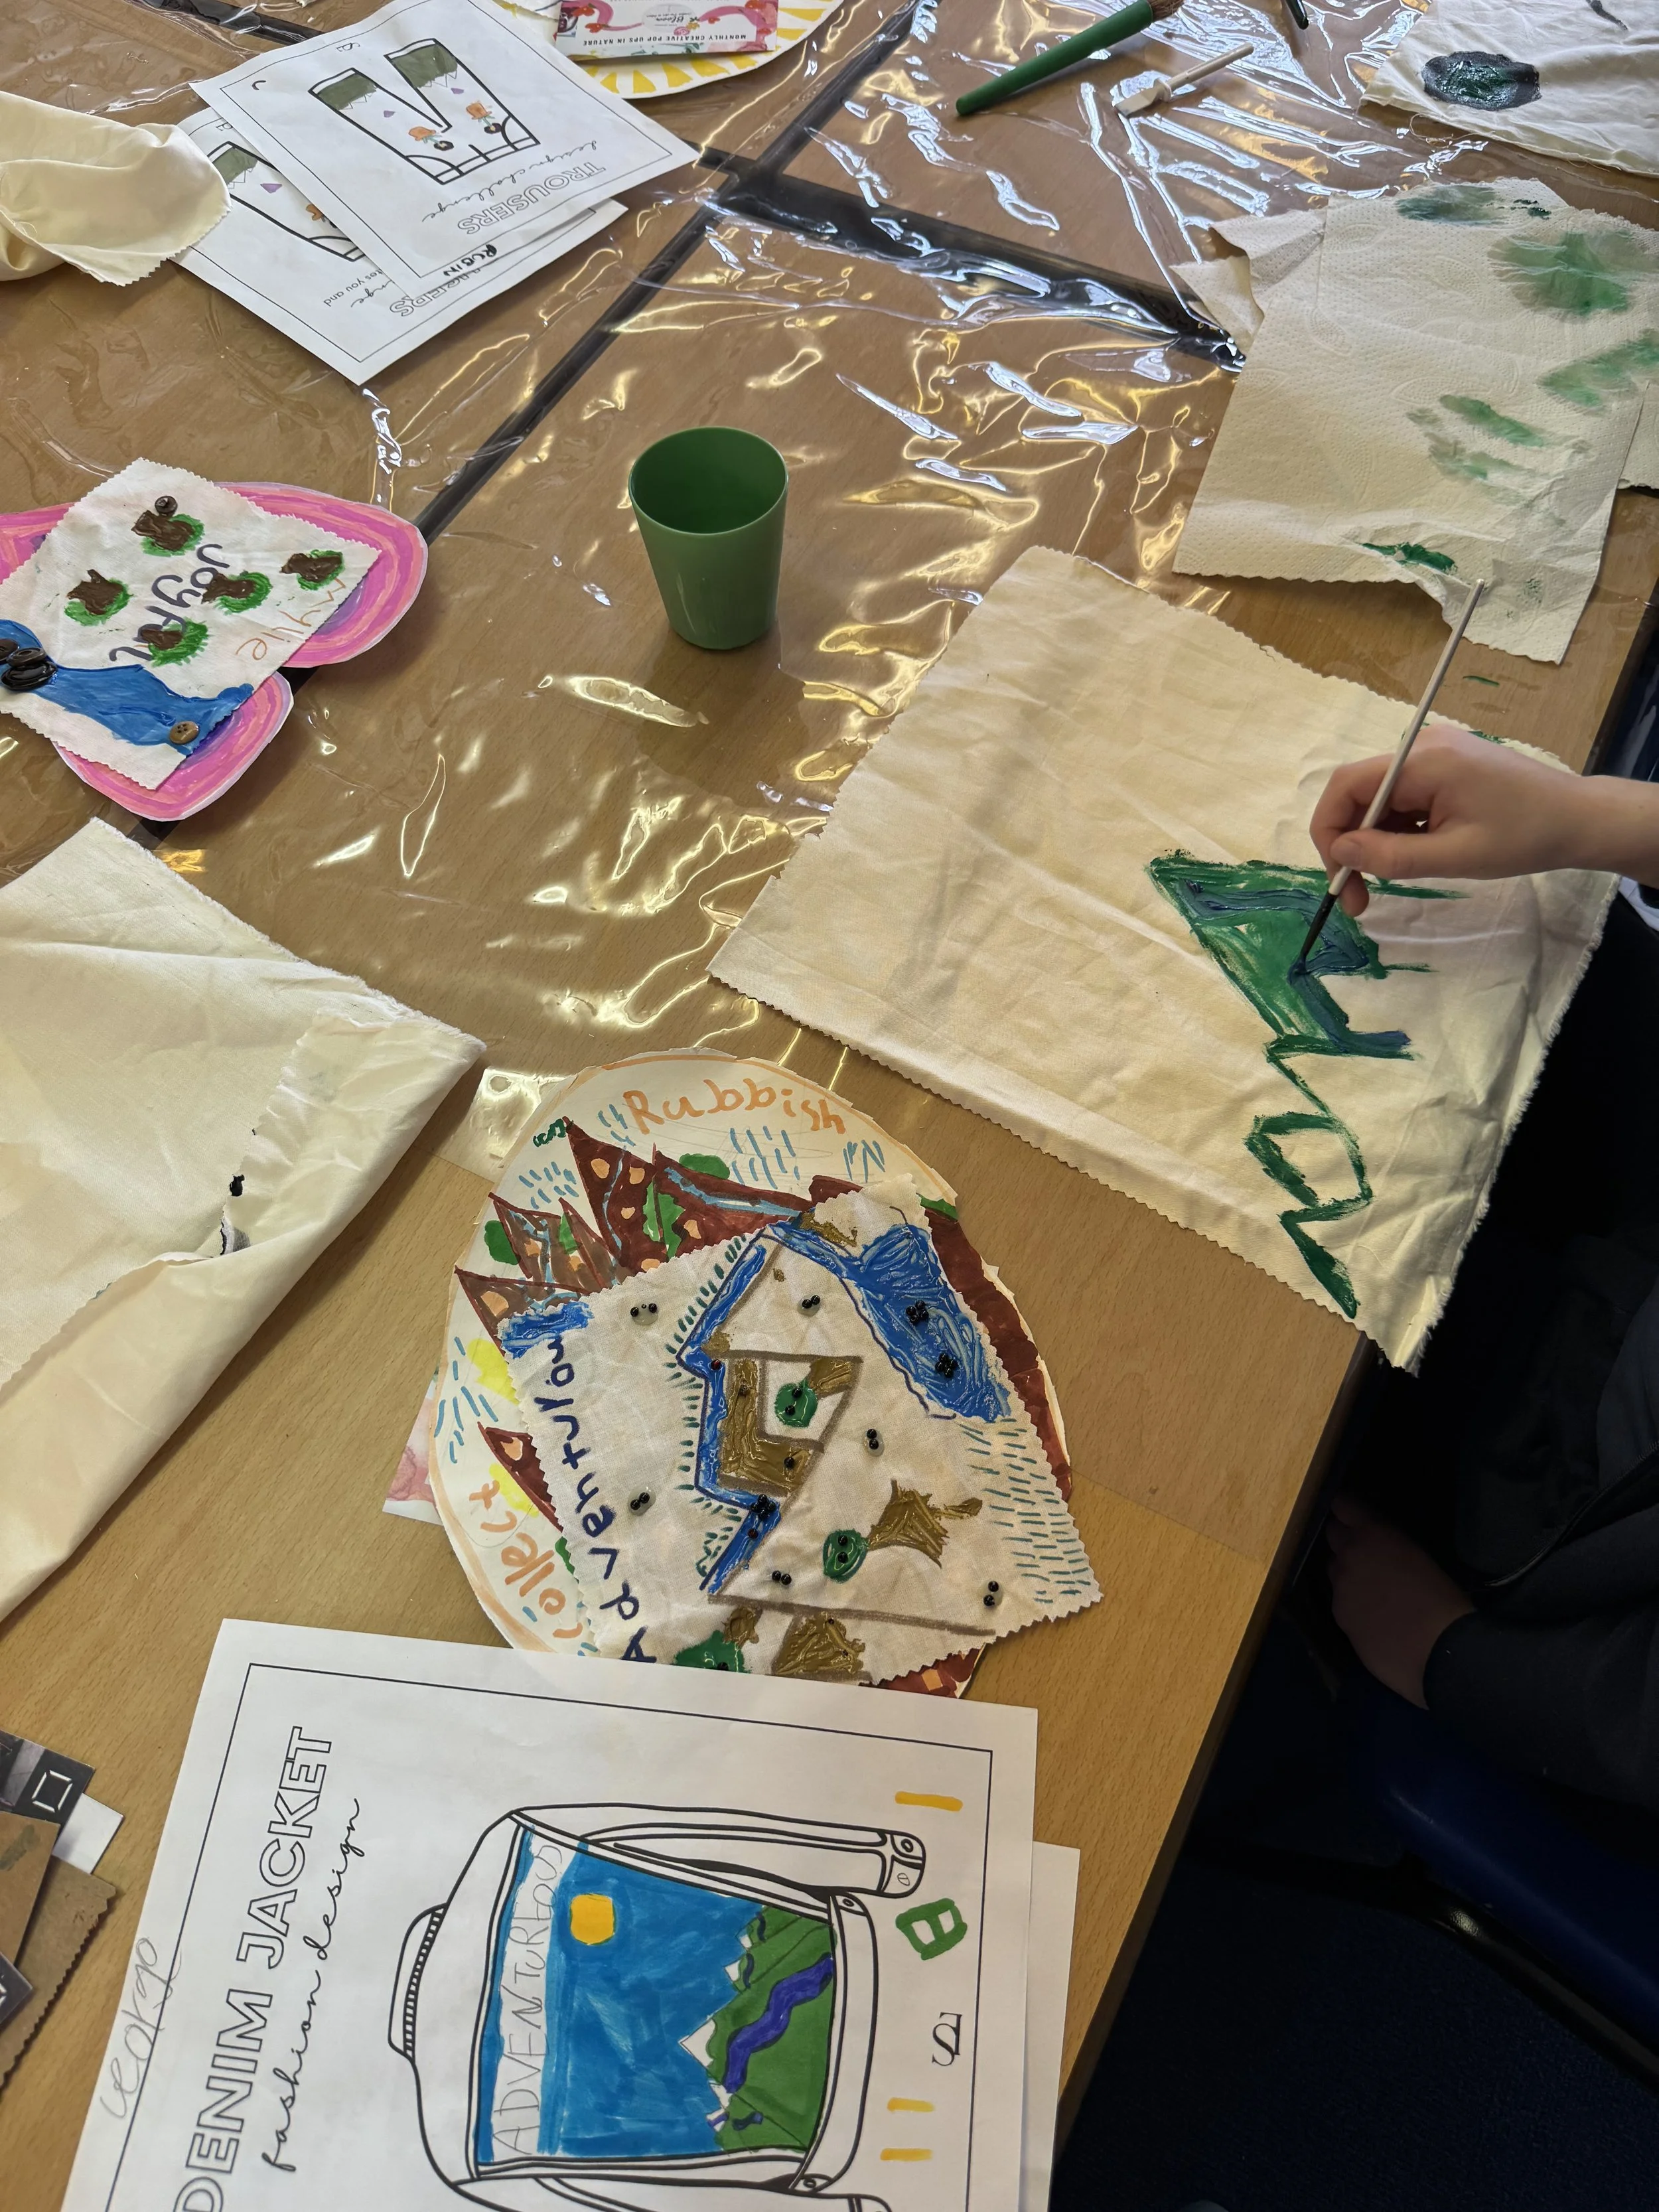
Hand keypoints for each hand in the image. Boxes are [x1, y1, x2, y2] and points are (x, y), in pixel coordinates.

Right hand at [1308, 724, 1633, 917]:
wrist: (1579, 818)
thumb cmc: (1524, 837)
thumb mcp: (1454, 856)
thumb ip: (1391, 856)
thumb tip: (1340, 853)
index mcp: (1423, 760)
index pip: (1345, 786)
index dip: (1329, 833)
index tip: (1340, 882)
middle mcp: (1421, 746)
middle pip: (1358, 792)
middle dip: (1351, 845)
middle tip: (1360, 897)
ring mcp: (1434, 752)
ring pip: (1378, 798)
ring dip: (1375, 840)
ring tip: (1395, 879)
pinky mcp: (1445, 764)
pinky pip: (1403, 795)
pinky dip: (1398, 829)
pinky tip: (1418, 853)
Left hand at [1326, 1496, 1473, 1707]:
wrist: (1437, 1651)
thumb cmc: (1442, 1600)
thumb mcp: (1418, 1557)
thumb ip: (1388, 1545)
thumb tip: (1377, 1547)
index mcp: (1373, 1533)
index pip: (1343, 1505)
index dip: (1344, 1508)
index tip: (1347, 1511)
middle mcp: (1349, 1555)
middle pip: (1332, 1535)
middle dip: (1344, 1539)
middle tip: (1363, 1551)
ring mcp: (1340, 1587)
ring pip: (1334, 1571)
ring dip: (1346, 1573)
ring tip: (1372, 1589)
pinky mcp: (1338, 1616)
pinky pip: (1340, 1602)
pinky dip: (1351, 1604)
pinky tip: (1372, 1617)